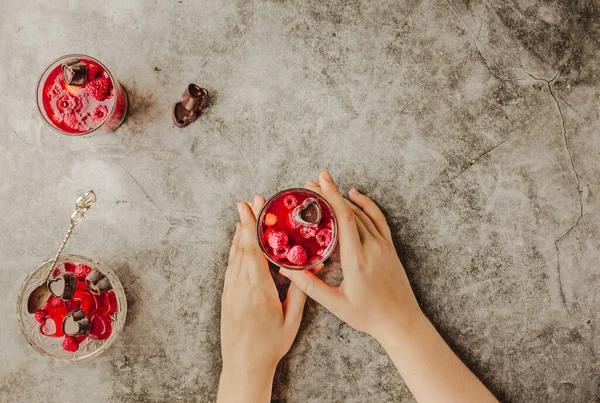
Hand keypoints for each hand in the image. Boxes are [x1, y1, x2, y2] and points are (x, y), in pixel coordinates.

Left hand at [218, 196, 306, 401]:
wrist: (243, 365)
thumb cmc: (270, 345)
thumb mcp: (291, 319)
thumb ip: (299, 292)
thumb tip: (310, 268)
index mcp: (257, 289)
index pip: (253, 250)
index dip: (252, 226)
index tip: (251, 207)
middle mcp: (240, 286)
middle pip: (242, 246)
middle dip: (247, 222)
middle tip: (251, 201)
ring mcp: (230, 290)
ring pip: (234, 255)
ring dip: (240, 233)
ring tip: (245, 214)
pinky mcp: (227, 295)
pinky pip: (231, 266)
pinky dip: (235, 249)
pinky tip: (239, 241)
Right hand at [280, 171, 422, 342]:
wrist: (401, 322)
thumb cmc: (367, 316)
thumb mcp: (335, 304)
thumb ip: (309, 285)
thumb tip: (285, 268)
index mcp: (357, 260)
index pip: (345, 220)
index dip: (331, 197)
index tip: (318, 182)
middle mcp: (372, 248)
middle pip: (350, 211)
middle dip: (330, 194)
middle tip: (311, 182)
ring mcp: (383, 246)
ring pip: (363, 213)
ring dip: (343, 198)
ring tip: (324, 187)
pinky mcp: (389, 247)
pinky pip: (378, 219)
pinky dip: (367, 204)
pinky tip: (354, 194)